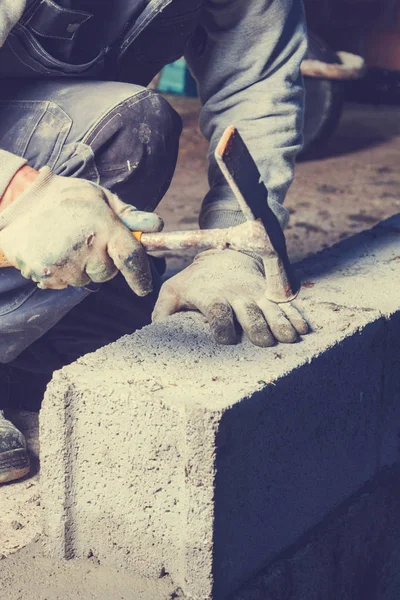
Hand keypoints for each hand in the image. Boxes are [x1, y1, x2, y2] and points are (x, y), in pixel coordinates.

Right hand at [0, 167, 162, 293]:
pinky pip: (63, 283)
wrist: (21, 200)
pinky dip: (61, 273)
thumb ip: (130, 216)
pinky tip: (54, 251)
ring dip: (81, 268)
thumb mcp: (102, 198)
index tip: (144, 288)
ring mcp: (63, 264)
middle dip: (103, 263)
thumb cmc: (68, 197)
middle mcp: (86, 249)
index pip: (131, 260)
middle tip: (88, 241)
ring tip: (67, 243)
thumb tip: (157, 226)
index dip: (140, 277)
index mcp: (105, 228)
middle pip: (107, 274)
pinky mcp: (44, 273)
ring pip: (84, 280)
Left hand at [153, 249, 308, 345]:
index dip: (221, 324)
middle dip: (257, 326)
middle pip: (249, 312)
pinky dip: (296, 315)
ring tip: (291, 338)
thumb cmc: (195, 282)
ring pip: (271, 309)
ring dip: (281, 323)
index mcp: (212, 296)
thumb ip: (163, 310)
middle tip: (264, 342)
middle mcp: (237, 295)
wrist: (224, 255)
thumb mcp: (174, 290)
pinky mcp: (271, 294)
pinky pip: (286, 305)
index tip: (225, 339)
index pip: (217, 310)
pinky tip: (304, 328)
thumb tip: (156, 331)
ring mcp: (257, 294)